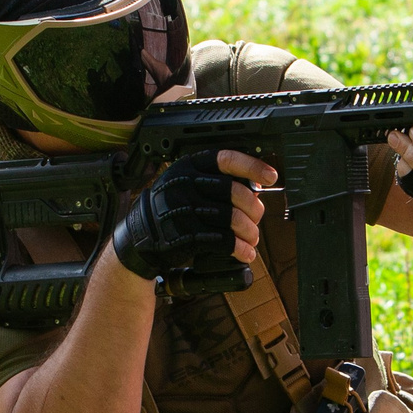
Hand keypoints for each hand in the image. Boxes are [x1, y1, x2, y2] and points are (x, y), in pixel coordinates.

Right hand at [111, 149, 272, 281]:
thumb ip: (214, 181)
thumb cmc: (172, 209)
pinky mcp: (185, 235)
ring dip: (250, 232)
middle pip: (234, 192)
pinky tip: (245, 253)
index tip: (271, 176)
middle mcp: (185, 184)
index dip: (253, 166)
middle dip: (254, 208)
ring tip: (252, 239)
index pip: (226, 159)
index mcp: (188, 166)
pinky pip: (222, 240)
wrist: (141, 237)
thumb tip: (254, 188)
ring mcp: (183, 209)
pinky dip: (239, 249)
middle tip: (258, 218)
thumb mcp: (186, 184)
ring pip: (232, 218)